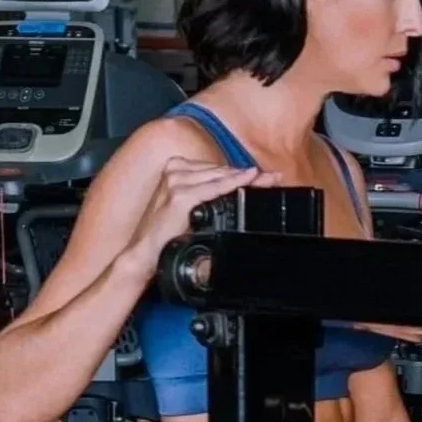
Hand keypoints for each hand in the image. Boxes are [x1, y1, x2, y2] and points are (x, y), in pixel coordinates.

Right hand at [123, 156, 278, 274]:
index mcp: (178, 172)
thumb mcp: (191, 211)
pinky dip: (232, 184)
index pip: (216, 170)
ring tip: (268, 180)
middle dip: (248, 175)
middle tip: (273, 177)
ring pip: (220, 177)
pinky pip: (213, 188)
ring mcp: (177, 181)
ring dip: (245, 179)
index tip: (264, 175)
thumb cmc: (168, 234)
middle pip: (221, 171)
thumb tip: (234, 193)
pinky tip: (248, 180)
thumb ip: (208, 198)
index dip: (241, 173)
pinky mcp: (180, 195)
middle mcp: (176, 172)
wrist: (148, 251)